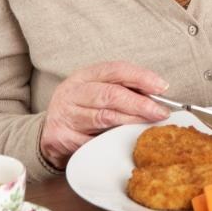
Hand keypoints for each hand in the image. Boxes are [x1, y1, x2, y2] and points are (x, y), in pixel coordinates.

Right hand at [41, 61, 170, 167]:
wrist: (49, 131)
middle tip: (160, 112)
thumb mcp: (97, 90)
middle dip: (140, 104)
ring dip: (131, 122)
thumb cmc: (82, 107)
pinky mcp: (60, 137)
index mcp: (84, 76)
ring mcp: (65, 115)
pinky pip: (92, 140)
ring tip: (148, 124)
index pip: (116, 70)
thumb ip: (124, 89)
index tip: (162, 87)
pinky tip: (125, 139)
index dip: (141, 77)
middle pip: (111, 95)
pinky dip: (111, 140)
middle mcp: (72, 92)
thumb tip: (157, 95)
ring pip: (104, 117)